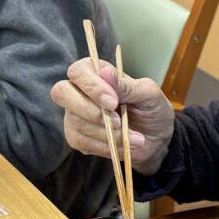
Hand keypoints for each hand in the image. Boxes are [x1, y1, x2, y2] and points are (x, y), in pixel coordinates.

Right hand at [50, 57, 174, 173]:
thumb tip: (106, 72)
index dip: (92, 86)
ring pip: (76, 121)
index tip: (113, 102)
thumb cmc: (152, 111)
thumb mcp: (149, 95)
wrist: (156, 140)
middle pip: (62, 93)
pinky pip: (81, 142)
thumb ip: (127, 86)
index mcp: (97, 73)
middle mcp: (80, 91)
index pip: (79, 71)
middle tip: (118, 122)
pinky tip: (123, 145)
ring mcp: (75, 114)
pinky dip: (106, 146)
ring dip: (107, 133)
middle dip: (90, 110)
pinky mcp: (77, 137)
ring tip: (135, 137)